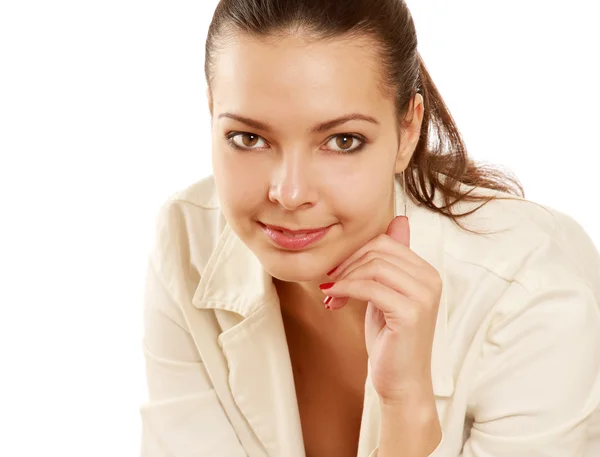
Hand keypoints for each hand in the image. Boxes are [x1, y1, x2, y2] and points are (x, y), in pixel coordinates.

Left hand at [320, 216, 442, 402]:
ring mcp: (424, 295)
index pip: (385, 241)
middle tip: (330, 283)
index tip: (338, 272)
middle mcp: (431, 279)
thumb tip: (398, 221)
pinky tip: (333, 298)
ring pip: (373, 266)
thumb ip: (389, 263)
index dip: (355, 253)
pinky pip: (370, 287)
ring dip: (344, 278)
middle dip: (348, 263)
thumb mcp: (385, 294)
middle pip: (378, 249)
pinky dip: (346, 288)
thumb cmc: (391, 340)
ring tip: (332, 295)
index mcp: (427, 272)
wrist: (401, 382)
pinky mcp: (411, 312)